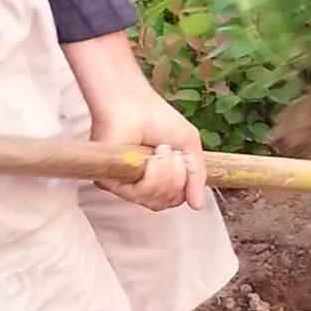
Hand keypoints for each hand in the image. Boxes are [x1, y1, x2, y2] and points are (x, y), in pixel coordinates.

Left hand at [89, 81, 207, 211]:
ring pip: (154, 200)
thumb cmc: (158, 119)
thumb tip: (198, 206)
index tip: (182, 159)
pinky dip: (153, 175)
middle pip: (166, 202)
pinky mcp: (112, 182)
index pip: (175, 198)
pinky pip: (139, 194)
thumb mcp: (189, 147)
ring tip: (160, 151)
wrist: (135, 105)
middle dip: (176, 178)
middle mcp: (142, 184)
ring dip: (165, 174)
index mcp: (159, 177)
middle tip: (172, 153)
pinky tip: (151, 157)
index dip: (184, 184)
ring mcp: (126, 184)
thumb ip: (197, 177)